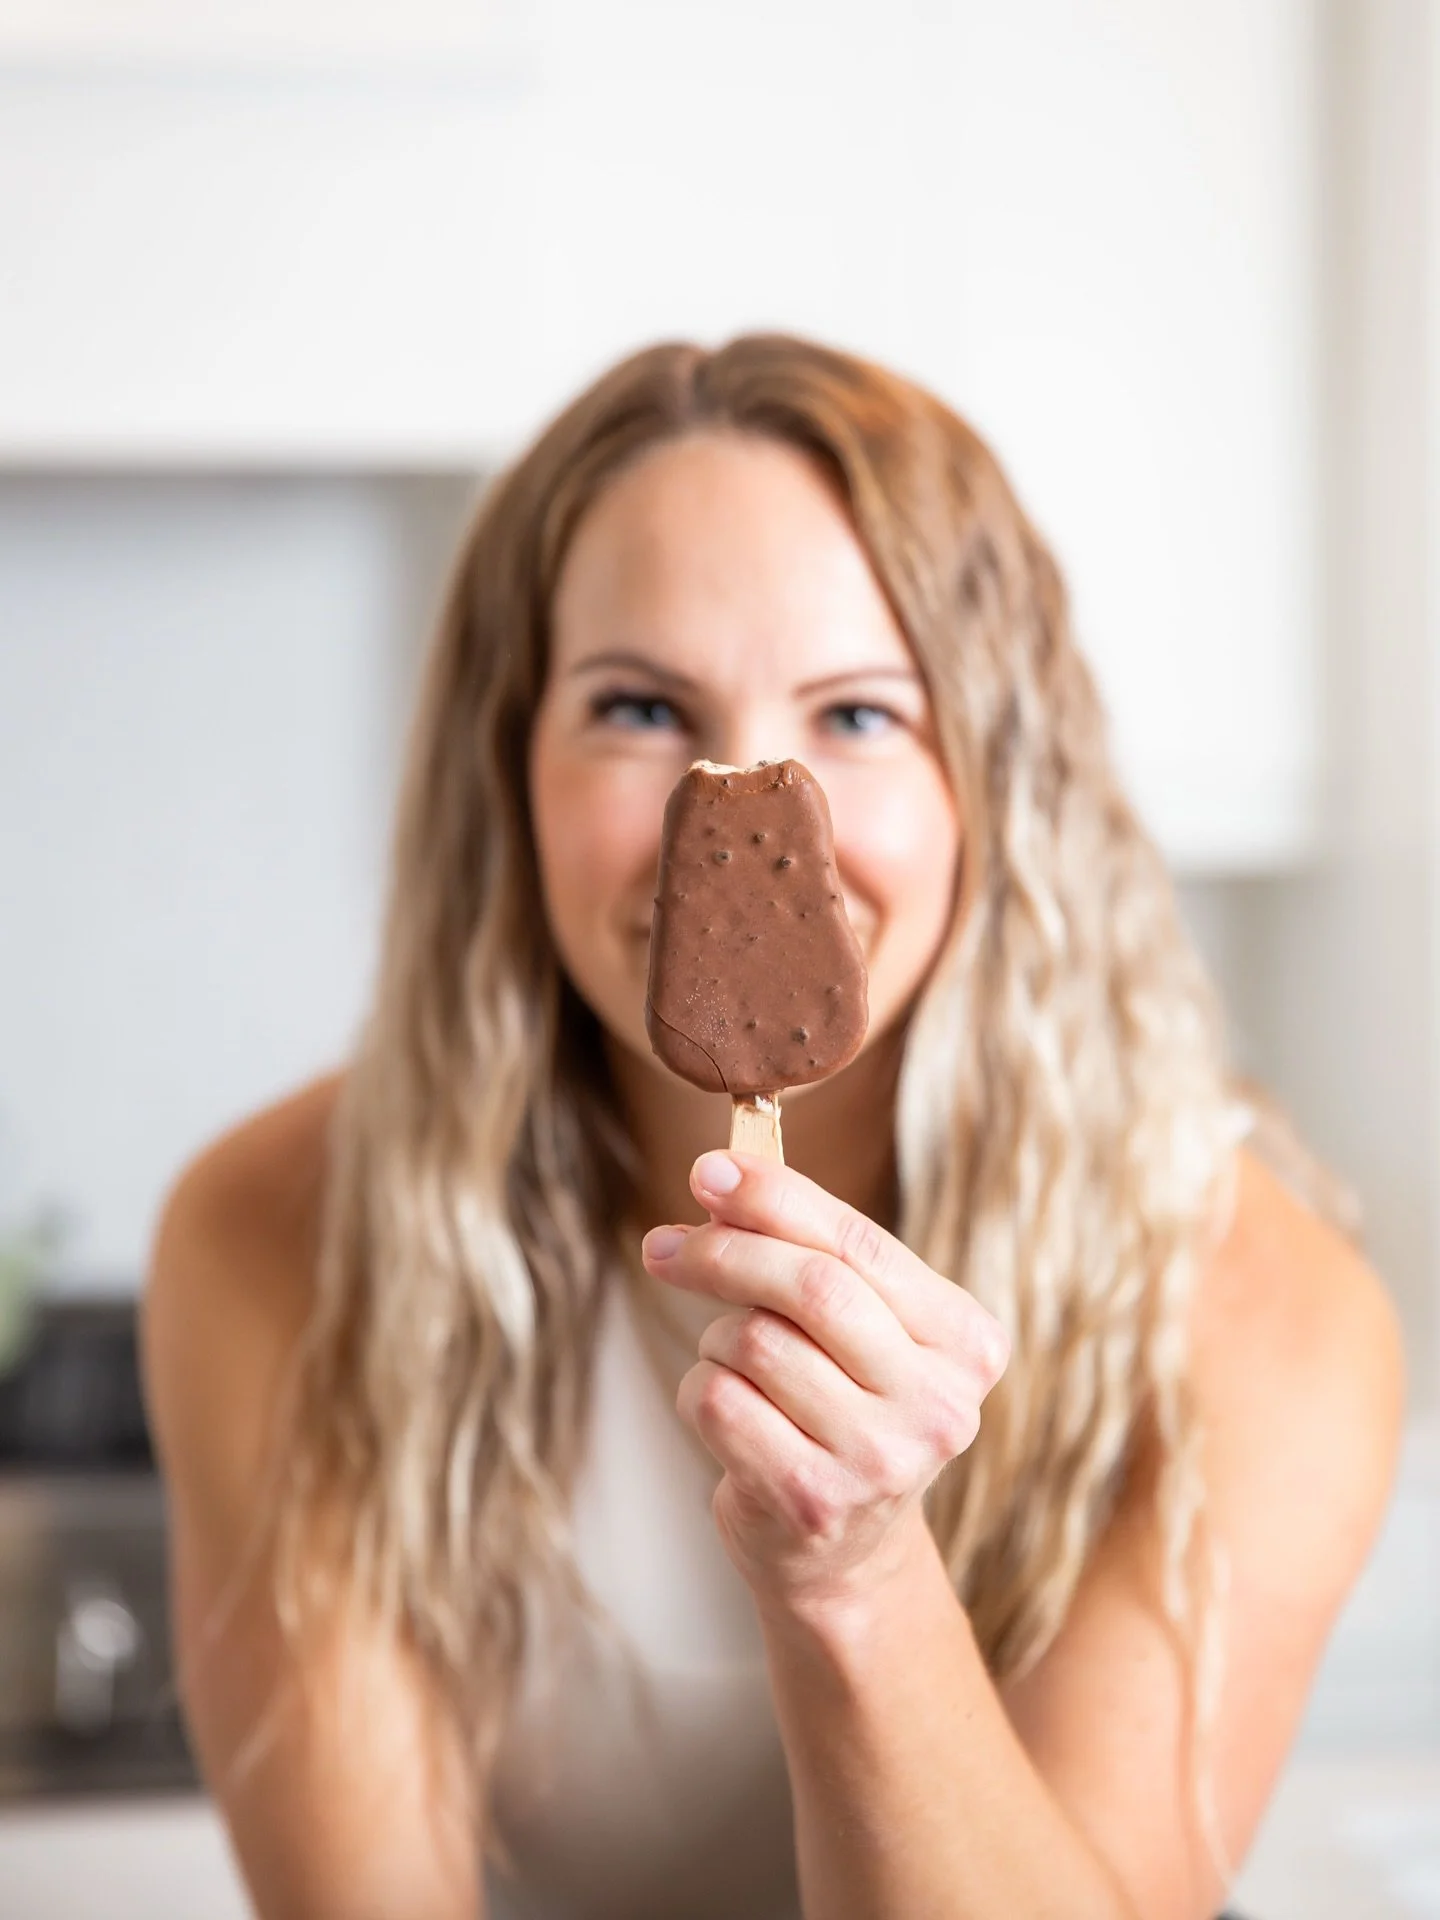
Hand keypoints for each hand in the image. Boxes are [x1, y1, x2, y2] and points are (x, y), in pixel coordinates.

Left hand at [640, 1151, 1009, 1620]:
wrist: (843, 1552)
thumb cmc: (842, 1405)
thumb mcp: (857, 1325)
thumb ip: (808, 1248)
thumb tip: (720, 1176)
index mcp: (966, 1341)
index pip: (860, 1244)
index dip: (776, 1199)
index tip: (709, 1172)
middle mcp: (939, 1403)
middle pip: (811, 1287)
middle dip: (726, 1253)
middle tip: (669, 1247)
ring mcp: (880, 1459)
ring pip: (755, 1342)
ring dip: (717, 1336)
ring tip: (732, 1359)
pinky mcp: (811, 1501)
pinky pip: (719, 1401)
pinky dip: (701, 1389)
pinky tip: (726, 1408)